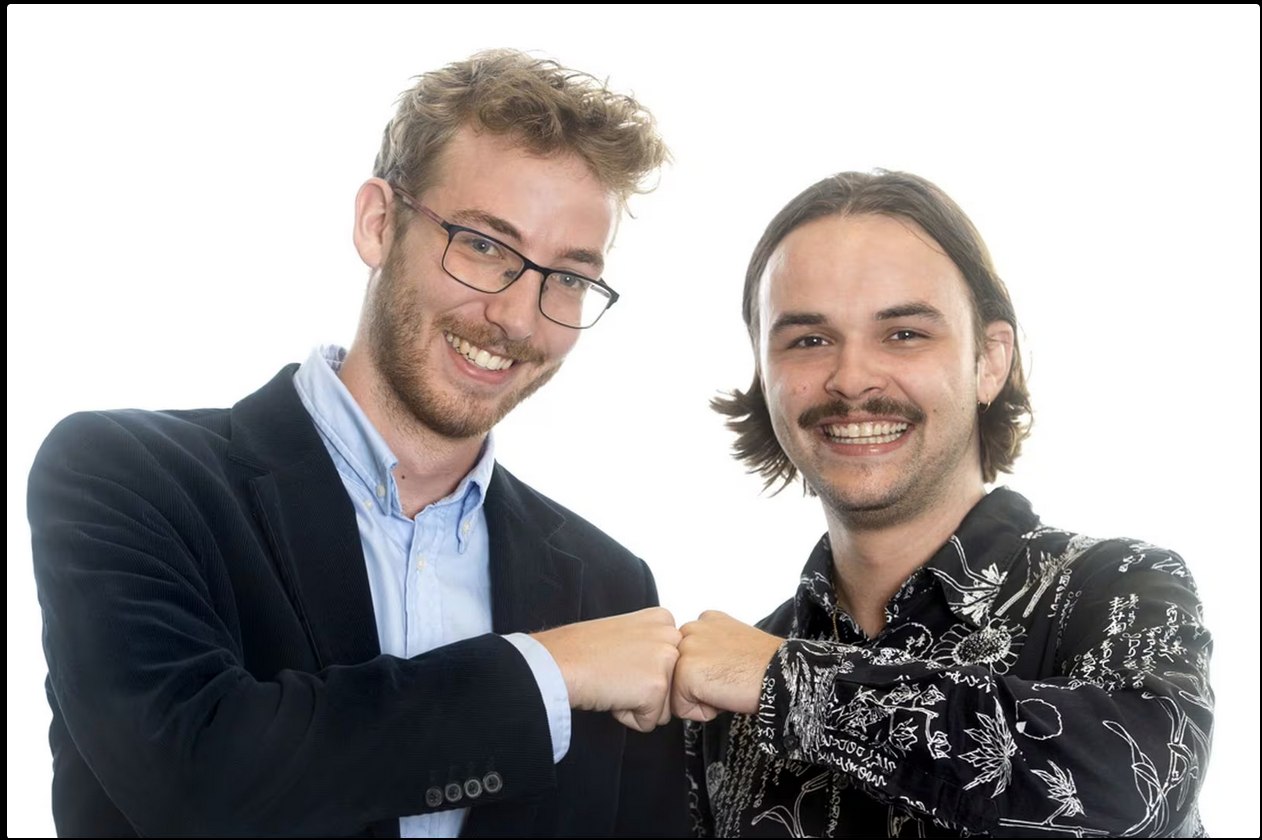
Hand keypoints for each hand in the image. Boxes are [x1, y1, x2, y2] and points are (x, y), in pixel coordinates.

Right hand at [531, 607, 680, 731]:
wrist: (559, 661)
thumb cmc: (581, 650)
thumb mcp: (625, 632)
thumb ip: (650, 644)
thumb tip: (661, 665)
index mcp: (662, 619)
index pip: (671, 662)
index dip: (643, 669)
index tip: (622, 660)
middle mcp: (670, 636)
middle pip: (672, 684)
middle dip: (644, 688)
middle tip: (617, 672)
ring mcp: (666, 661)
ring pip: (663, 706)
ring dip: (637, 703)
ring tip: (614, 680)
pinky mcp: (657, 688)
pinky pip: (649, 722)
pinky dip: (628, 717)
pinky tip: (612, 693)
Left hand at [671, 610, 783, 721]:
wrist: (781, 673)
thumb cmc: (765, 665)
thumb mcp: (734, 643)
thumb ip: (711, 648)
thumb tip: (699, 670)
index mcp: (705, 620)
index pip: (688, 657)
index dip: (708, 673)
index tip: (730, 670)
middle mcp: (691, 628)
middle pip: (679, 672)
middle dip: (699, 685)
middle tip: (728, 680)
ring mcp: (685, 649)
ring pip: (677, 689)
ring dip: (700, 697)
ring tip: (726, 687)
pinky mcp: (684, 671)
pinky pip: (680, 706)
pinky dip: (702, 711)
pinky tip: (724, 696)